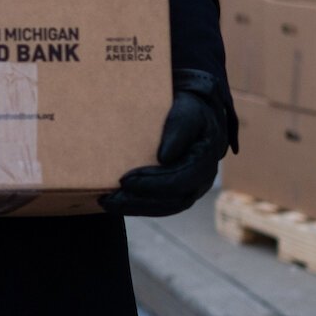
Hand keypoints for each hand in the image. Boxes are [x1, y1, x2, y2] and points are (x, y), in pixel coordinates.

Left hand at [101, 69, 230, 217]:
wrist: (193, 113)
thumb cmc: (187, 107)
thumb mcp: (186, 109)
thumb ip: (179, 127)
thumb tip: (165, 157)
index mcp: (206, 154)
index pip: (182, 176)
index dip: (155, 182)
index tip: (125, 180)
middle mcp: (203, 175)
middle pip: (175, 197)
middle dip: (141, 199)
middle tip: (111, 196)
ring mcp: (194, 186)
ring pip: (168, 206)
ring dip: (137, 207)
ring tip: (108, 202)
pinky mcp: (181, 192)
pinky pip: (162, 206)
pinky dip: (139, 206)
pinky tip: (116, 202)